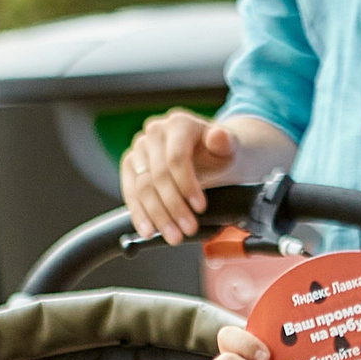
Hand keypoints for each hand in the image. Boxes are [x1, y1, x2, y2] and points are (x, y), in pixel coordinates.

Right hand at [123, 109, 236, 245]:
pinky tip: (148, 231)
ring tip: (173, 236)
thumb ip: (226, 143)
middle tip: (188, 229)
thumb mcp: (230, 148)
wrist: (211, 156)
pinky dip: (139, 214)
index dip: (187, 185)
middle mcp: (154, 132)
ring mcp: (140, 149)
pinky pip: (130, 192)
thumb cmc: (221, 153)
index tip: (201, 208)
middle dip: (173, 207)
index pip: (176, 158)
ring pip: (142, 187)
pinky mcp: (130, 166)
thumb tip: (218, 136)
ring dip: (156, 216)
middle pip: (157, 175)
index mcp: (179, 123)